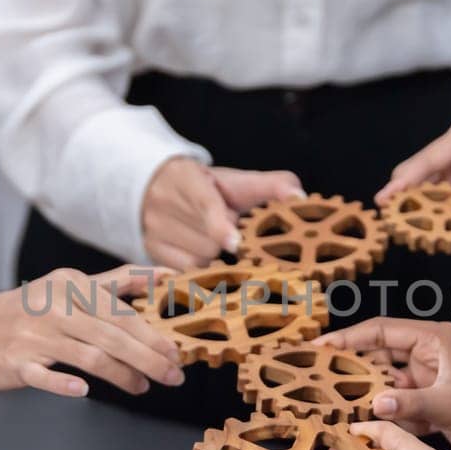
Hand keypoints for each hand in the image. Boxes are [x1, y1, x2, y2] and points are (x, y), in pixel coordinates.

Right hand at [0, 265, 184, 396]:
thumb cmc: (30, 311)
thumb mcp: (68, 286)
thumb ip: (115, 282)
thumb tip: (164, 275)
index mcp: (70, 284)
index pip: (121, 311)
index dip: (152, 334)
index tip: (175, 351)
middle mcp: (54, 306)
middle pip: (112, 335)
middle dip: (149, 358)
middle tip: (173, 376)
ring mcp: (34, 335)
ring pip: (90, 357)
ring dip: (122, 376)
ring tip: (143, 387)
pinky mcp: (17, 362)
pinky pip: (45, 376)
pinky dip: (65, 385)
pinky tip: (84, 392)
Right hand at [142, 158, 303, 269]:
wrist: (156, 186)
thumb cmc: (207, 187)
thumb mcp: (236, 181)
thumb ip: (272, 186)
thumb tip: (300, 198)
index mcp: (186, 178)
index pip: (204, 204)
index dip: (220, 225)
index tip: (235, 243)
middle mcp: (163, 202)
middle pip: (208, 240)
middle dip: (227, 238)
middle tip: (230, 225)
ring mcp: (153, 229)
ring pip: (199, 258)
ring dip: (215, 254)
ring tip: (211, 235)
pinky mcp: (150, 251)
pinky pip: (185, 272)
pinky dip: (200, 266)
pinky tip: (200, 250)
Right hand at [317, 318, 450, 449]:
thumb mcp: (449, 407)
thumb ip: (410, 403)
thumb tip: (375, 403)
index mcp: (436, 340)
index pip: (381, 331)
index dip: (348, 338)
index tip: (319, 346)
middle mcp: (430, 354)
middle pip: (379, 355)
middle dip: (353, 369)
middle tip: (318, 379)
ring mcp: (429, 379)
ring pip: (386, 382)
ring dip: (367, 395)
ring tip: (336, 407)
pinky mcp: (430, 402)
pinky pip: (397, 403)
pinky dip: (385, 414)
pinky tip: (365, 427)